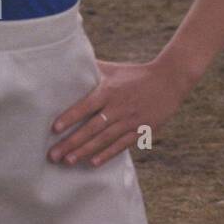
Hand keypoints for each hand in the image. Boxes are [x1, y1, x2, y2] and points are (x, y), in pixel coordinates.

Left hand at [49, 58, 188, 167]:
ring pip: (105, 139)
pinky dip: (107, 154)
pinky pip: (122, 144)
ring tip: (67, 161)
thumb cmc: (137, 74)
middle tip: (53, 155)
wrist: (170, 79)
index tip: (54, 129)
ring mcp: (131, 119)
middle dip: (71, 142)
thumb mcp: (115, 69)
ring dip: (85, 151)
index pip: (87, 105)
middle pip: (92, 127)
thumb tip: (70, 60)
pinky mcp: (142, 129)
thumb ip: (94, 69)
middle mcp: (119, 106)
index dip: (71, 117)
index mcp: (110, 90)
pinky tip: (93, 163)